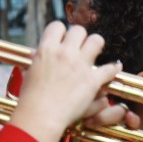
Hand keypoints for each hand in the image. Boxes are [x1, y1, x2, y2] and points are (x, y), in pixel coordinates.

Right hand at [6, 22, 123, 141]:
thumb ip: (35, 60)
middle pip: (79, 30)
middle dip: (81, 37)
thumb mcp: (28, 73)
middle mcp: (64, 53)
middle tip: (81, 48)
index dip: (62, 32)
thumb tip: (34, 52)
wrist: (41, 115)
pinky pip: (110, 67)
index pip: (57, 26)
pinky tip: (114, 68)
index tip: (64, 40)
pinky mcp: (92, 80)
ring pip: (96, 41)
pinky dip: (113, 68)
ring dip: (97, 46)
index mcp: (46, 49)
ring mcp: (80, 65)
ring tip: (96, 53)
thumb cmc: (32, 98)